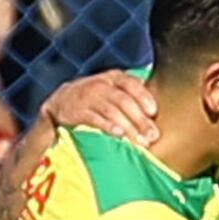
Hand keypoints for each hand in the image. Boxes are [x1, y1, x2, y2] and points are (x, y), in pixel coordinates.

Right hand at [40, 70, 159, 146]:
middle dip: (140, 119)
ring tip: (139, 141)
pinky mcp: (77, 111)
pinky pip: (95, 118)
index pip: (131, 84)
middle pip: (124, 101)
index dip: (143, 97)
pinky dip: (107, 126)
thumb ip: (132, 95)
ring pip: (112, 111)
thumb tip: (158, 111)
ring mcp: (88, 97)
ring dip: (128, 127)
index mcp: (114, 78)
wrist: (60, 102)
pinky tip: (118, 134)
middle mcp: (101, 85)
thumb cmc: (95, 99)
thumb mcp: (112, 89)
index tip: (154, 112)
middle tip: (152, 136)